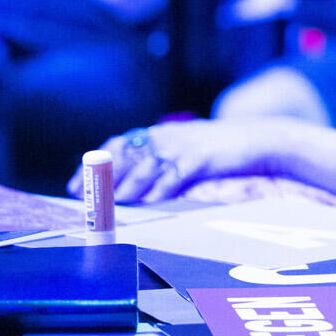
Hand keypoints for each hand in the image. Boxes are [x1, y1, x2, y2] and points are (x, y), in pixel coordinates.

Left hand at [69, 119, 296, 203]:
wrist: (260, 139)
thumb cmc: (221, 148)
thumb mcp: (186, 147)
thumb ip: (160, 160)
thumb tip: (129, 184)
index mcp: (161, 132)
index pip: (118, 145)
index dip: (94, 163)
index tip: (76, 183)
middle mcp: (167, 136)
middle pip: (126, 156)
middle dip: (103, 177)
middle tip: (87, 197)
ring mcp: (184, 146)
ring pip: (146, 167)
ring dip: (127, 186)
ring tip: (114, 203)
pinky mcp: (201, 158)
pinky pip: (174, 176)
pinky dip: (159, 190)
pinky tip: (149, 201)